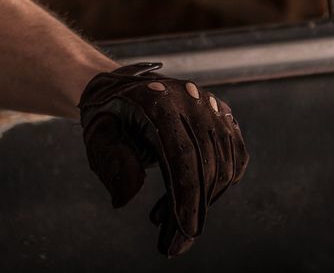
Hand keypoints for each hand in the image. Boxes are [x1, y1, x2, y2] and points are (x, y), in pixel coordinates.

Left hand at [77, 62, 247, 255]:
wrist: (124, 87)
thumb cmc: (108, 115)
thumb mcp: (98, 135)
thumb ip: (110, 162)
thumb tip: (124, 200)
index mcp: (159, 102)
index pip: (183, 156)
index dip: (187, 197)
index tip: (185, 232)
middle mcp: (192, 101)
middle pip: (206, 166)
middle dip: (192, 212)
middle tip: (172, 246)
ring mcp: (212, 107)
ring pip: (223, 167)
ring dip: (203, 203)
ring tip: (171, 222)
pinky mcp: (224, 116)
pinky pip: (236, 158)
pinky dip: (222, 185)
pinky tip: (197, 201)